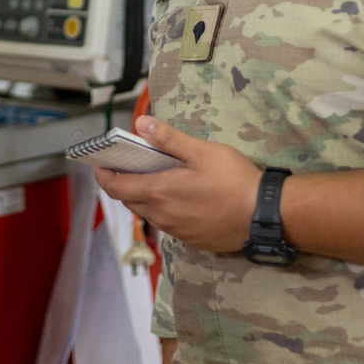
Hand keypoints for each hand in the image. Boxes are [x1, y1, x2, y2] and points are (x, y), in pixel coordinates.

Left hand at [94, 116, 262, 253]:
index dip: (103, 176)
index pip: (116, 188)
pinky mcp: (191, 240)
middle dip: (122, 185)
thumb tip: (140, 123)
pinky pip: (166, 224)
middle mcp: (161, 216)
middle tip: (127, 167)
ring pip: (148, 214)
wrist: (263, 216)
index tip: (100, 165)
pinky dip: (162, 210)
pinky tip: (177, 199)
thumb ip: (169, 138)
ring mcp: (176, 231)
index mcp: (159, 192)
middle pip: (129, 201)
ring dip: (143, 198)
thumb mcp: (202, 151)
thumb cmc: (232, 179)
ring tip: (151, 180)